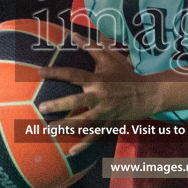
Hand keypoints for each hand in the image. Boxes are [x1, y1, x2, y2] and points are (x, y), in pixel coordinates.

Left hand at [36, 32, 159, 153]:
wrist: (147, 94)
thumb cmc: (126, 74)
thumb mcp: (110, 58)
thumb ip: (91, 47)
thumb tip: (74, 34)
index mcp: (98, 80)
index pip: (74, 75)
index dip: (57, 73)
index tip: (40, 72)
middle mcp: (100, 97)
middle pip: (77, 102)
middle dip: (59, 105)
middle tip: (42, 107)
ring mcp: (105, 112)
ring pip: (84, 121)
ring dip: (67, 126)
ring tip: (50, 130)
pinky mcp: (109, 124)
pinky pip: (94, 136)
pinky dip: (83, 145)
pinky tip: (70, 152)